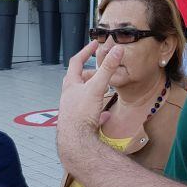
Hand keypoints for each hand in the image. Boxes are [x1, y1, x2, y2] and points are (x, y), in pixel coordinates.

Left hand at [56, 41, 123, 174]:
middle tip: (101, 72)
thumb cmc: (81, 114)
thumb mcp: (96, 87)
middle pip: (78, 80)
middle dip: (90, 74)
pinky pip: (88, 115)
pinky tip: (105, 116)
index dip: (86, 51)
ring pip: (82, 97)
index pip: (76, 62)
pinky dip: (97, 113)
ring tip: (105, 91)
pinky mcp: (78, 123)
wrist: (75, 141)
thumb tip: (117, 50)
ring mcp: (72, 110)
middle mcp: (69, 96)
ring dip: (93, 92)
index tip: (94, 44)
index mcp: (71, 85)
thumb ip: (108, 68)